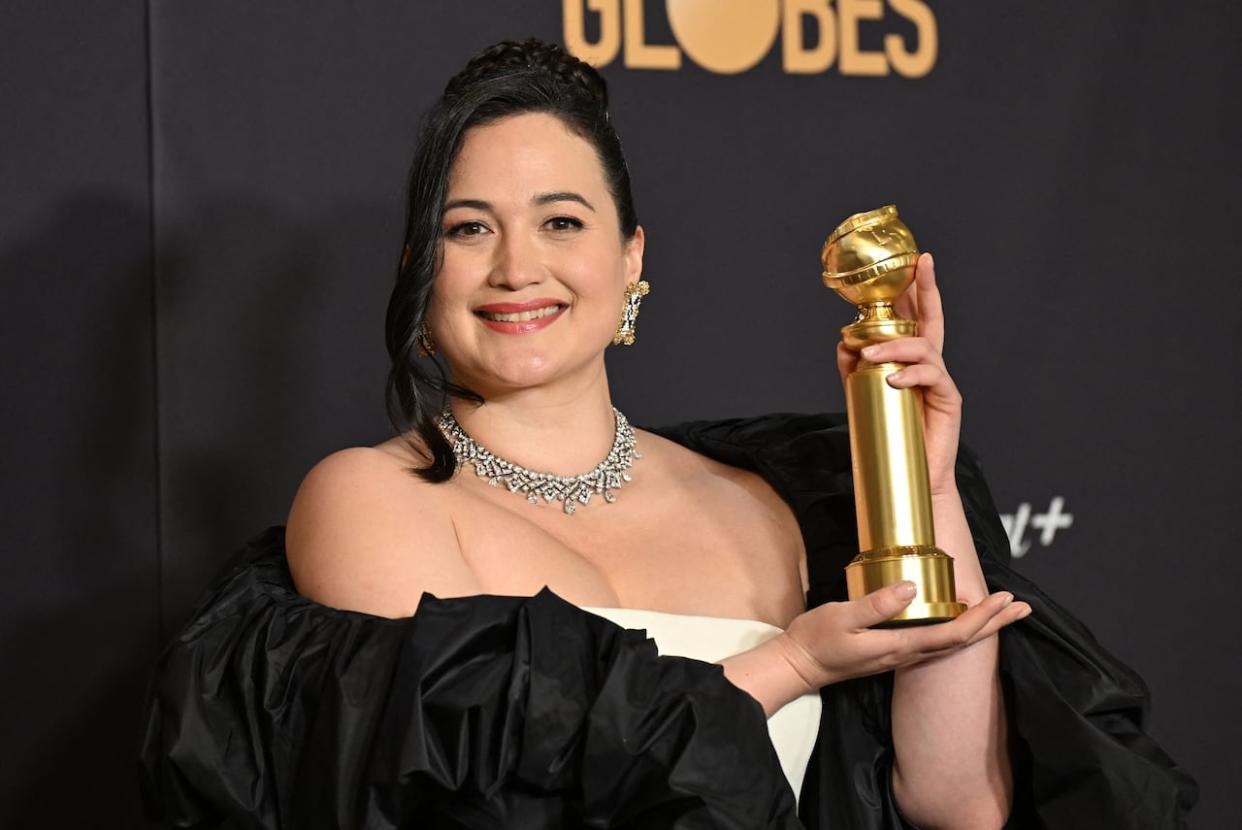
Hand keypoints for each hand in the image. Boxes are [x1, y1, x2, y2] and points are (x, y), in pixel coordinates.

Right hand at [775, 581, 1030, 691]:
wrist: (799, 666)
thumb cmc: (817, 640)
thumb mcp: (842, 617)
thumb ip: (875, 604)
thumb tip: (910, 587)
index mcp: (900, 645)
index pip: (953, 635)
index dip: (982, 617)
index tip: (1003, 598)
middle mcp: (908, 654)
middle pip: (963, 641)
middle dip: (994, 622)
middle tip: (1022, 605)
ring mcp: (902, 655)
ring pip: (953, 641)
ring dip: (981, 625)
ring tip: (1002, 610)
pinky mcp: (894, 650)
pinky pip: (937, 640)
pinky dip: (958, 626)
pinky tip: (960, 617)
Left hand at [835, 253, 960, 496]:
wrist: (913, 474)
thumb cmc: (891, 433)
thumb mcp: (864, 396)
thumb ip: (854, 369)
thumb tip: (843, 341)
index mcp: (912, 360)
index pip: (915, 318)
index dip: (915, 289)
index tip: (914, 259)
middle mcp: (930, 364)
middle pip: (932, 319)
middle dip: (927, 289)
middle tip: (922, 263)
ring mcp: (941, 380)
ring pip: (925, 348)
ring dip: (894, 347)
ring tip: (869, 355)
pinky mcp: (949, 400)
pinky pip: (933, 378)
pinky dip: (911, 375)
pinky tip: (892, 381)